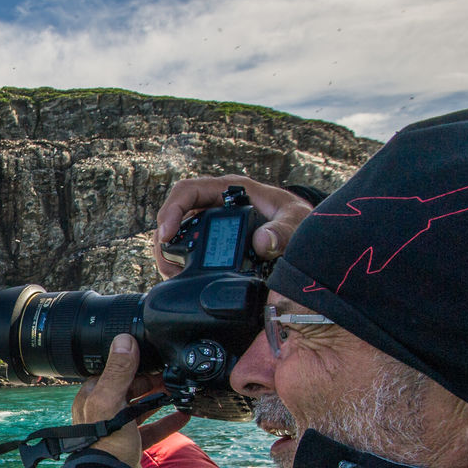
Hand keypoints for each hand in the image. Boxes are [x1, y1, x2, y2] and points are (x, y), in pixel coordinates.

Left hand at [72, 336, 190, 467]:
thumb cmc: (104, 443)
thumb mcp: (111, 401)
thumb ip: (118, 372)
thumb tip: (124, 340)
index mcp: (92, 397)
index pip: (115, 372)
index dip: (136, 365)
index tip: (157, 358)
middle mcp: (102, 411)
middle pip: (131, 389)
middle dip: (152, 381)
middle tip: (173, 374)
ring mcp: (116, 429)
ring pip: (141, 408)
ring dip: (161, 399)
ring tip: (181, 391)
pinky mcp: (130, 445)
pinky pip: (151, 430)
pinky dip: (167, 422)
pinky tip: (184, 415)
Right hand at [153, 175, 314, 278]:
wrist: (302, 230)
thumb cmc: (298, 219)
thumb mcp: (297, 221)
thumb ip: (284, 231)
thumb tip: (262, 242)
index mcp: (230, 190)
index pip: (188, 191)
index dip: (171, 210)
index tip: (167, 235)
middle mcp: (214, 203)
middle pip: (175, 215)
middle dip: (165, 241)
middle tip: (169, 267)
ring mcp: (210, 221)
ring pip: (176, 233)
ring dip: (169, 255)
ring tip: (174, 275)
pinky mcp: (210, 239)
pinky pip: (186, 247)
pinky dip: (180, 263)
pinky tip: (183, 277)